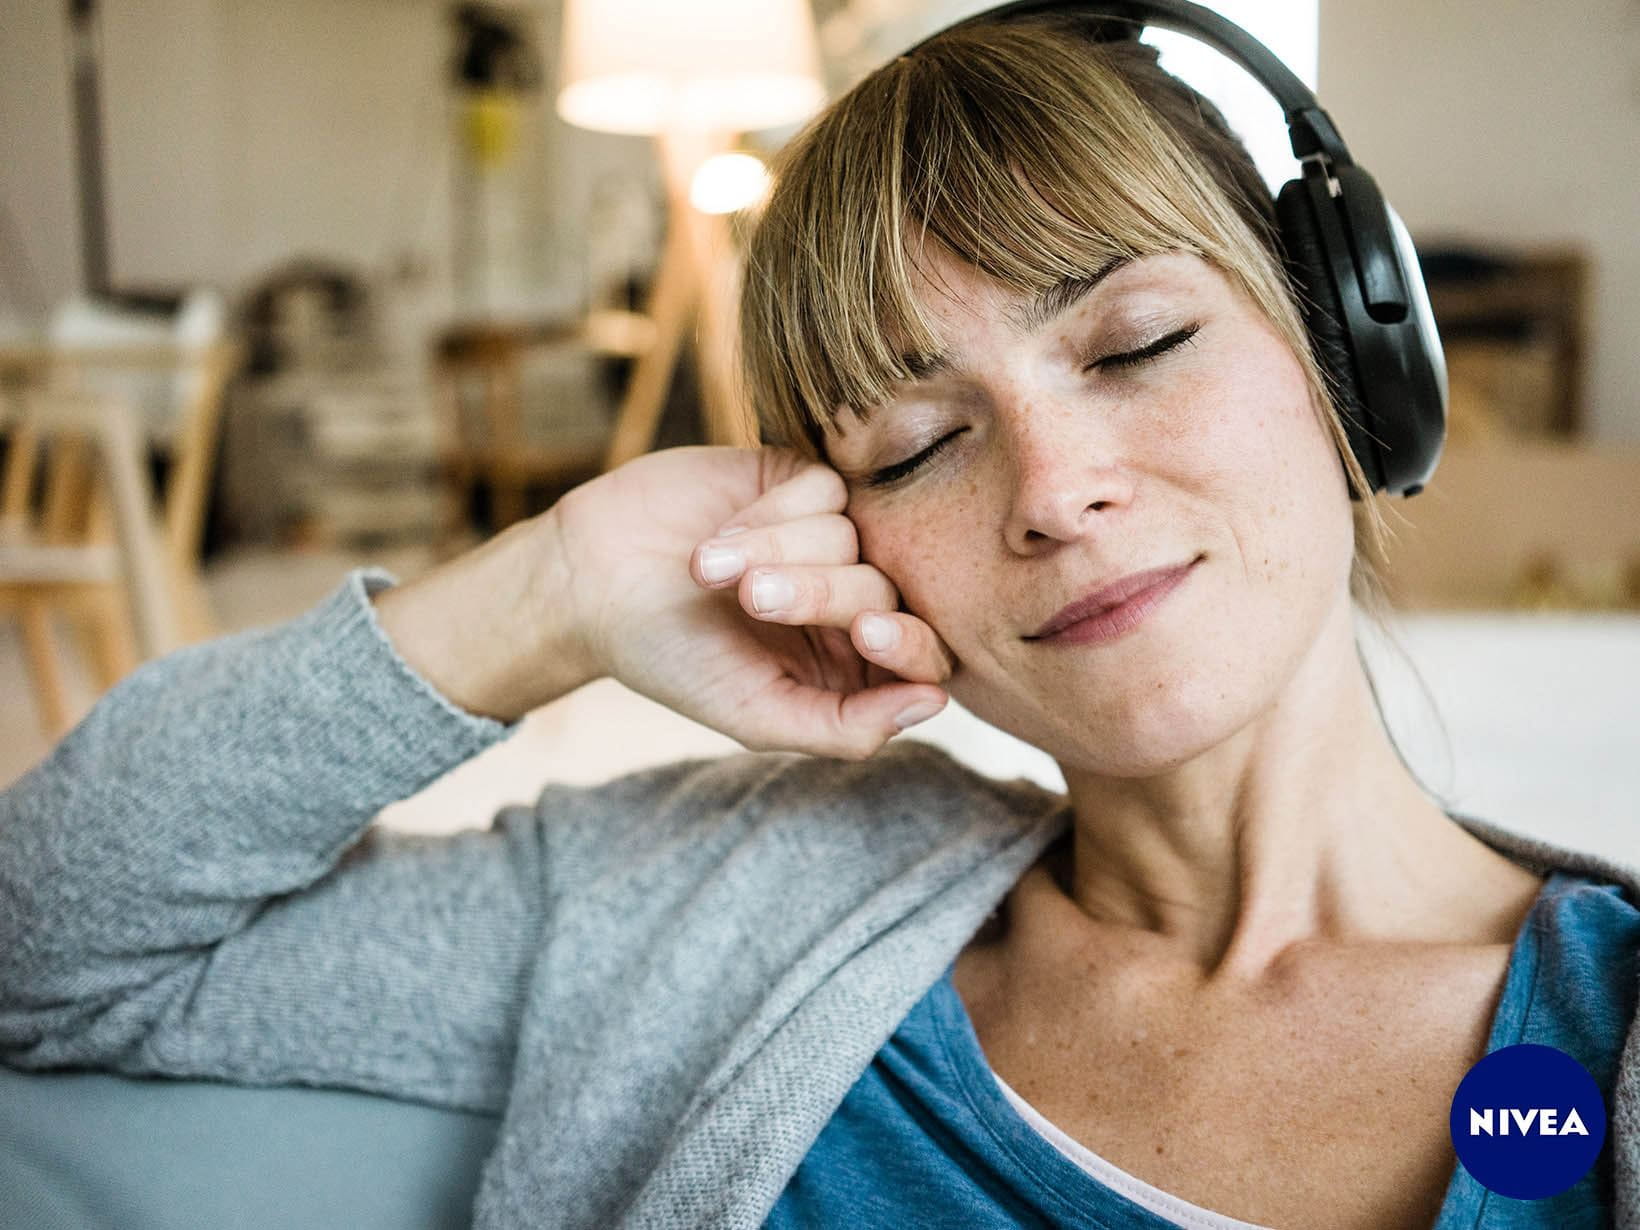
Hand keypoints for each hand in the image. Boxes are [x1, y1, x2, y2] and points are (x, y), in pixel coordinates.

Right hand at [557, 444, 954, 758]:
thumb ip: (845, 726)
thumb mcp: (754, 713)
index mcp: (852, 667)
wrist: (591, 581)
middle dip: (818, 593)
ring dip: (777, 550)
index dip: (905, 640)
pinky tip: (724, 530)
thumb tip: (935, 702)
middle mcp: (850, 599)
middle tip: (751, 599)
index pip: (923, 654)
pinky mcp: (799, 482)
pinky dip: (773, 510)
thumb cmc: (671, 659)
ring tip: (708, 568)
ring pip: (852, 534)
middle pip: (884, 589)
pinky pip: (827, 488)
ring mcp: (828, 537)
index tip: (867, 631)